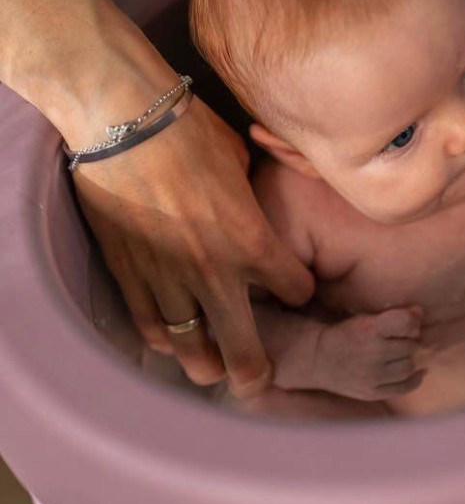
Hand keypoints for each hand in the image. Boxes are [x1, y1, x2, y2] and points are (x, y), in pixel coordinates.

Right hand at [73, 96, 314, 396]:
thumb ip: (254, 195)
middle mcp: (215, 271)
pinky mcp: (130, 275)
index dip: (300, 290)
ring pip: (191, 349)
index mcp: (253, 240)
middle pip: (243, 345)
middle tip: (259, 381)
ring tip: (212, 369)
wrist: (125, 122)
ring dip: (204, 364)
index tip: (298, 289)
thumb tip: (254, 201)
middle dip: (255, 370)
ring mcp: (169, 279)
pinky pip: (148, 327)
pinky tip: (170, 342)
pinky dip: (162, 340)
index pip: (295, 288)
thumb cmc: (192, 131)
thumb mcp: (242, 158)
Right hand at [310, 307, 425, 400]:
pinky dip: (415, 379)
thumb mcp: (365, 319)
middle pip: (410, 346)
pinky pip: (404, 387)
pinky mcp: (373, 392)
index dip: (412, 321)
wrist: (320, 360)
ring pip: (408, 366)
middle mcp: (372, 353)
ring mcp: (373, 376)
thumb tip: (420, 311)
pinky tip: (418, 371)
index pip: (405, 323)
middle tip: (400, 339)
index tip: (409, 322)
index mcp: (369, 330)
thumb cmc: (346, 334)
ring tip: (399, 354)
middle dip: (409, 341)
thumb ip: (393, 315)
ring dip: (409, 358)